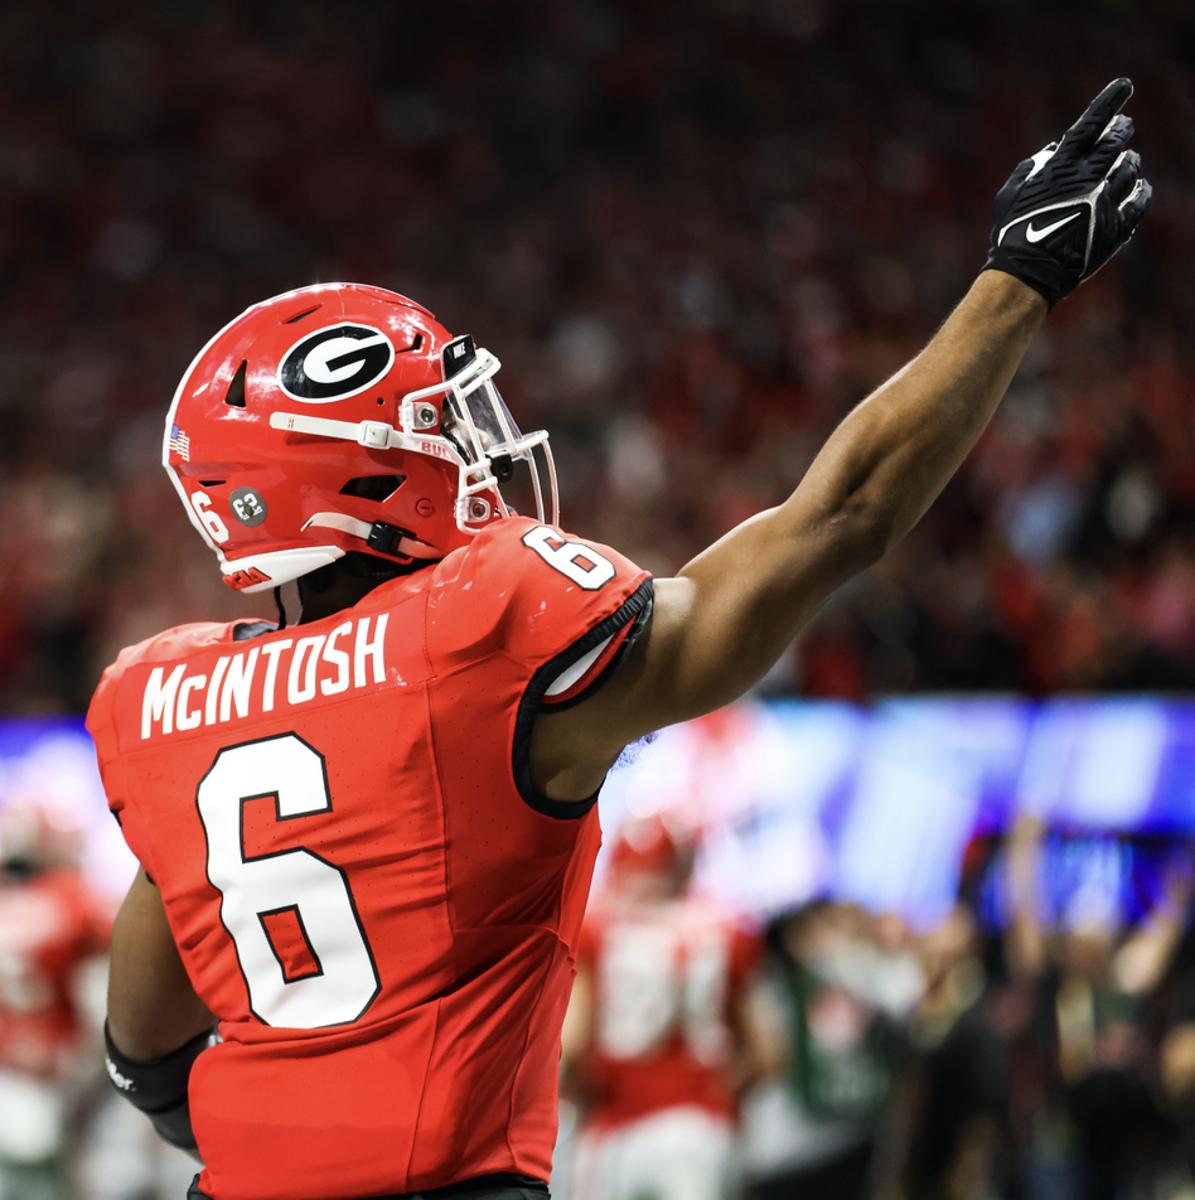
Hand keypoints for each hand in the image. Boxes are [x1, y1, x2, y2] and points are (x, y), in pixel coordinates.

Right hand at [983, 77, 1152, 306]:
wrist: (1028, 273)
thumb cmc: (1012, 233)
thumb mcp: (1010, 195)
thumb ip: (1030, 168)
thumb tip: (1049, 151)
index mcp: (1061, 166)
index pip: (1092, 122)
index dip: (1109, 101)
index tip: (1125, 85)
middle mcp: (1088, 178)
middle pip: (1116, 142)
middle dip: (1122, 129)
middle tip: (1124, 126)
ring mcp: (1105, 201)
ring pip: (1130, 169)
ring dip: (1130, 161)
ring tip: (1128, 159)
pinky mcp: (1115, 226)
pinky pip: (1138, 202)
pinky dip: (1141, 191)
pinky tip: (1140, 187)